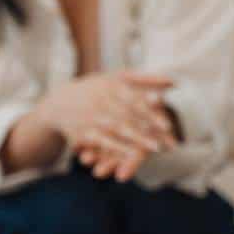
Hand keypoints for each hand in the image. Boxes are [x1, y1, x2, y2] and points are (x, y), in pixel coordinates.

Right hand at [35, 71, 175, 181]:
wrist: (59, 103)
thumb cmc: (95, 89)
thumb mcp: (116, 77)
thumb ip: (144, 79)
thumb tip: (174, 81)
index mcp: (111, 86)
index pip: (135, 100)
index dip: (152, 112)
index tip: (167, 124)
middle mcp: (101, 101)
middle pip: (129, 116)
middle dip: (148, 129)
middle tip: (166, 139)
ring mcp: (91, 117)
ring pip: (117, 130)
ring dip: (137, 140)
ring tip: (155, 148)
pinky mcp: (83, 133)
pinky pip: (103, 142)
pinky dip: (117, 149)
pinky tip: (132, 155)